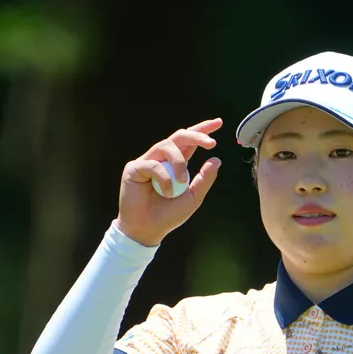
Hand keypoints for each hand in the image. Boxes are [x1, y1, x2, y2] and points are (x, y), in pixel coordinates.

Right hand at [114, 118, 222, 246]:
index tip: (218, 123)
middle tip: (211, 143)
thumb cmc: (168, 215)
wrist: (148, 230)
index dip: (202, 130)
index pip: (189, 141)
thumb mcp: (192, 198)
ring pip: (167, 146)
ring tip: (182, 182)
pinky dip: (163, 178)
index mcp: (176, 163)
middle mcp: (162, 159)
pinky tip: (165, 191)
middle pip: (179, 136)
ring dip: (180, 163)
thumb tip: (216, 160)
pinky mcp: (134, 168)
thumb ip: (204, 179)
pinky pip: (153, 164)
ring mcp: (147, 161)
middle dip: (196, 135)